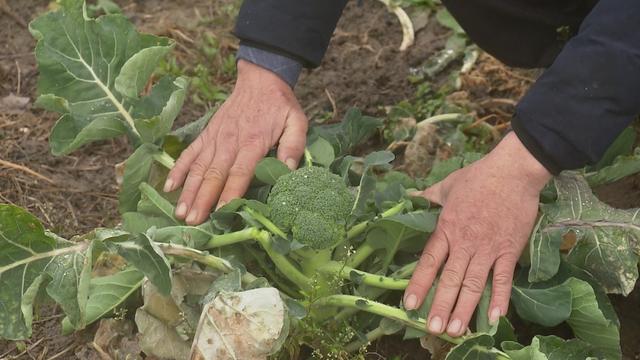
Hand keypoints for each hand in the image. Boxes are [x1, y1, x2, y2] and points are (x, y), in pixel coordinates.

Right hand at [164, 60, 307, 224]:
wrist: (260, 80)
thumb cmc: (280, 105)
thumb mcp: (296, 121)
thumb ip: (294, 145)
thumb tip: (289, 169)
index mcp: (252, 142)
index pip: (239, 172)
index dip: (229, 193)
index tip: (220, 213)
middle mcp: (229, 142)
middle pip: (214, 174)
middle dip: (202, 200)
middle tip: (193, 222)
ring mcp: (215, 138)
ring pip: (198, 168)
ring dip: (188, 191)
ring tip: (180, 213)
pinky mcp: (206, 135)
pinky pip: (189, 153)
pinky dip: (178, 170)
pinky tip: (168, 187)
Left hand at [403, 132, 551, 336]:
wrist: (513, 172)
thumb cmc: (478, 177)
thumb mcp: (447, 185)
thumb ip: (427, 197)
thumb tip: (409, 196)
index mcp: (447, 228)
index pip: (429, 261)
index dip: (419, 284)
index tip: (410, 304)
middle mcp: (465, 243)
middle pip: (450, 279)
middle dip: (441, 306)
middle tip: (432, 329)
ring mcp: (488, 248)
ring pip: (474, 284)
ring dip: (465, 309)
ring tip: (456, 331)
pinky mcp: (509, 251)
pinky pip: (504, 279)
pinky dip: (500, 298)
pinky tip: (495, 318)